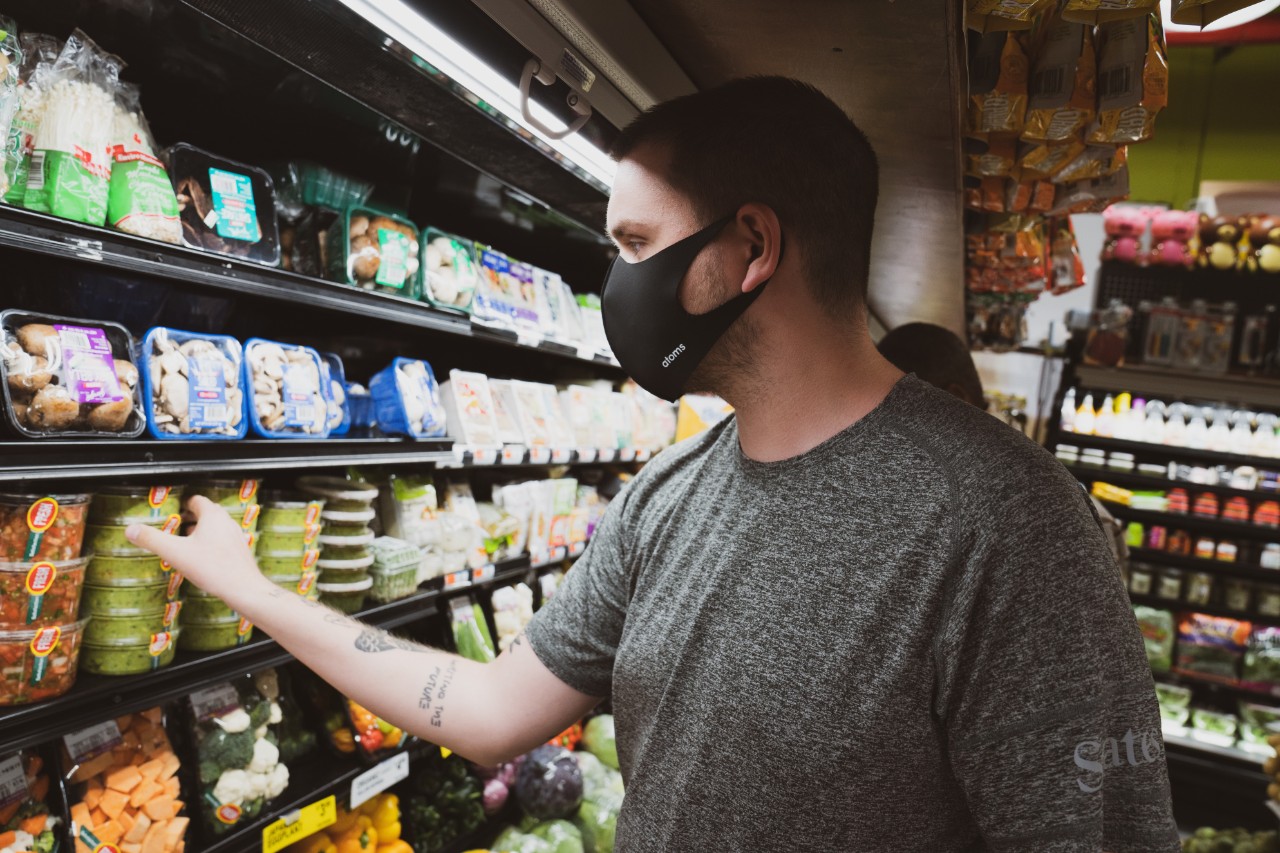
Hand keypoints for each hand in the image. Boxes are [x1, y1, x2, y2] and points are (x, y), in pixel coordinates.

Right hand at [125, 496, 265, 604]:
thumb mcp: (175, 553)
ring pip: (215, 527)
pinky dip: (210, 544)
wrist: (243, 588)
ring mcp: (235, 536)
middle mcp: (226, 522)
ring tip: (184, 542)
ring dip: (200, 531)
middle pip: (206, 512)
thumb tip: (129, 529)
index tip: (171, 511)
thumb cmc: (212, 568)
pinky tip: (201, 558)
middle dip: (190, 517)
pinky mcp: (239, 551)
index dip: (183, 503)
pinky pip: (222, 541)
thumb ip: (151, 540)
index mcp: (212, 516)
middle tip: (174, 526)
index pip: (197, 500)